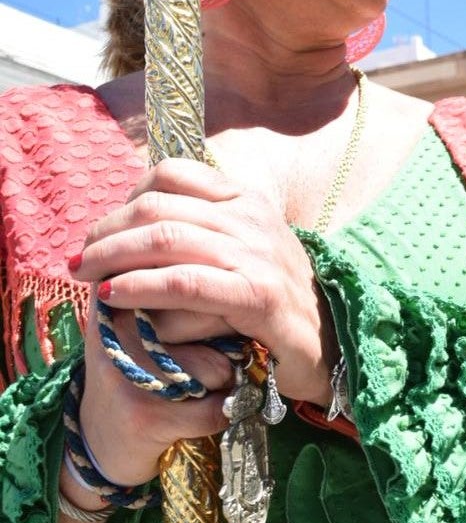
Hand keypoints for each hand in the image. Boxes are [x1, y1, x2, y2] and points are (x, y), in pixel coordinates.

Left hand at [71, 158, 336, 482]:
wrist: (329, 348)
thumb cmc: (273, 306)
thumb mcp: (239, 255)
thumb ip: (200, 233)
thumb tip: (139, 221)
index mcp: (245, 199)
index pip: (172, 174)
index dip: (125, 199)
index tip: (102, 232)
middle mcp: (251, 217)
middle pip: (158, 206)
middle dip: (107, 232)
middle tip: (79, 261)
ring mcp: (258, 253)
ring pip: (166, 238)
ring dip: (113, 257)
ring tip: (86, 278)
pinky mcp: (259, 294)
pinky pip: (187, 282)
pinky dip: (142, 286)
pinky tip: (114, 296)